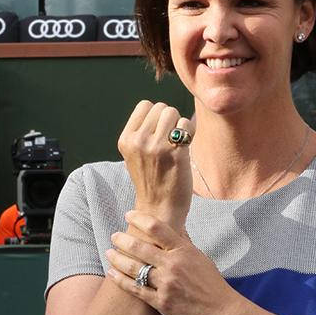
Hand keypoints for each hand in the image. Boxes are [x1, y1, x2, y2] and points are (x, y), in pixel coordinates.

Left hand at [106, 211, 237, 314]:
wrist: (221, 312)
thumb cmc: (212, 284)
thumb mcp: (201, 258)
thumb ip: (185, 243)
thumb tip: (175, 227)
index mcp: (183, 251)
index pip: (157, 228)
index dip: (139, 219)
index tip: (128, 215)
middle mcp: (173, 265)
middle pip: (140, 247)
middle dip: (122, 240)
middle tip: (113, 236)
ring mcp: (165, 284)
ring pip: (134, 268)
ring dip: (117, 259)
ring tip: (108, 253)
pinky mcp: (160, 302)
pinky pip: (135, 289)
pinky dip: (121, 281)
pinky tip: (112, 274)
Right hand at [117, 100, 194, 229]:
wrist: (159, 209)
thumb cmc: (152, 180)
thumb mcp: (135, 154)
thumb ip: (142, 132)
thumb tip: (161, 108)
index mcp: (126, 140)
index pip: (145, 105)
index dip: (156, 116)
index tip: (159, 133)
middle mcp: (138, 141)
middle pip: (162, 107)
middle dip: (169, 120)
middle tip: (170, 140)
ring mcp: (156, 146)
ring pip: (174, 113)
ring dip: (180, 125)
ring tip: (176, 144)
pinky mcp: (175, 152)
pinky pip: (186, 125)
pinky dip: (189, 133)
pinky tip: (185, 148)